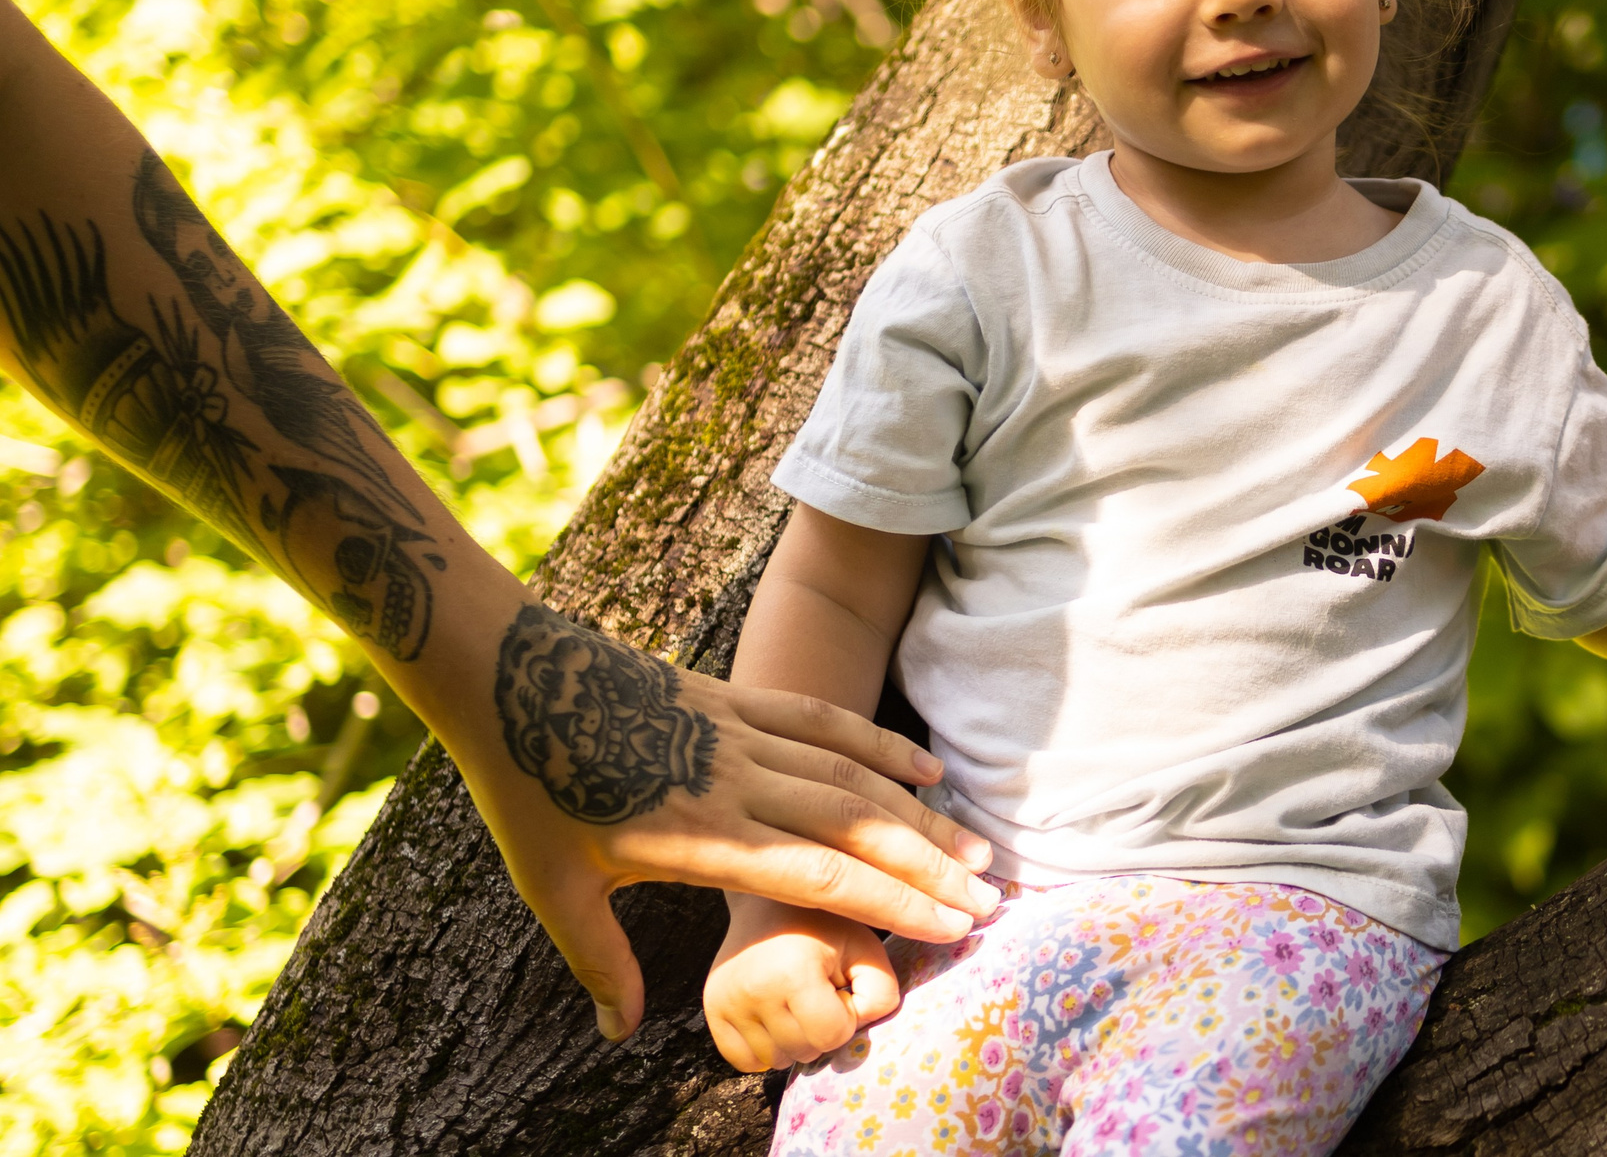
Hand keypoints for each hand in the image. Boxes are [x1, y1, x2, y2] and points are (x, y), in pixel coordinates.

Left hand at [457, 607, 997, 1043]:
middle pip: (855, 824)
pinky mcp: (736, 698)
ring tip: (974, 849)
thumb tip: (619, 1035)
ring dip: (918, 813)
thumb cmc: (529, 790)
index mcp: (700, 834)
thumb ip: (600, 960)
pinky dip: (879, 744)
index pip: (818, 873)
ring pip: (850, 773)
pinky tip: (924, 769)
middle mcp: (736, 780)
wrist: (512, 678)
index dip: (889, 901)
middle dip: (928, 866)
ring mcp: (741, 733)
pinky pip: (824, 720)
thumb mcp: (553, 889)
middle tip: (988, 900)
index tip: (947, 927)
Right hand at [706, 895, 902, 1071]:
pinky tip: (775, 1015)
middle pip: (804, 1052)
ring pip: (775, 1061)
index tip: (840, 986)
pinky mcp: (711, 1010)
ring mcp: (726, 1003)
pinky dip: (766, 1048)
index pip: (832, 1035)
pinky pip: (744, 1061)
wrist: (770, 903)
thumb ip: (881, 993)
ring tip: (795, 1001)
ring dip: (794, 1041)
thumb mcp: (866, 948)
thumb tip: (859, 1033)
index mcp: (793, 972)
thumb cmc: (826, 926)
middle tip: (817, 992)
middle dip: (821, 1029)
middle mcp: (753, 991)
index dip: (847, 1016)